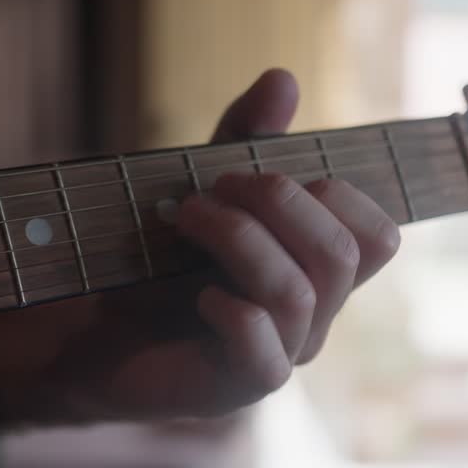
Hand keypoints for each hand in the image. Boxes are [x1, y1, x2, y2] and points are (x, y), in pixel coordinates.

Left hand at [0, 69, 400, 442]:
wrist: (88, 330)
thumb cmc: (154, 261)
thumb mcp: (201, 185)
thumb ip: (243, 138)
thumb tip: (283, 78)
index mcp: (314, 271)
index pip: (378, 237)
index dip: (335, 194)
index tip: (257, 172)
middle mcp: (311, 317)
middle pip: (344, 256)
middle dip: (278, 203)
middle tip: (212, 188)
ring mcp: (278, 355)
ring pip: (301, 294)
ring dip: (239, 240)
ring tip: (183, 218)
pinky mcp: (236, 389)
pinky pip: (267, 357)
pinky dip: (232, 314)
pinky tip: (194, 296)